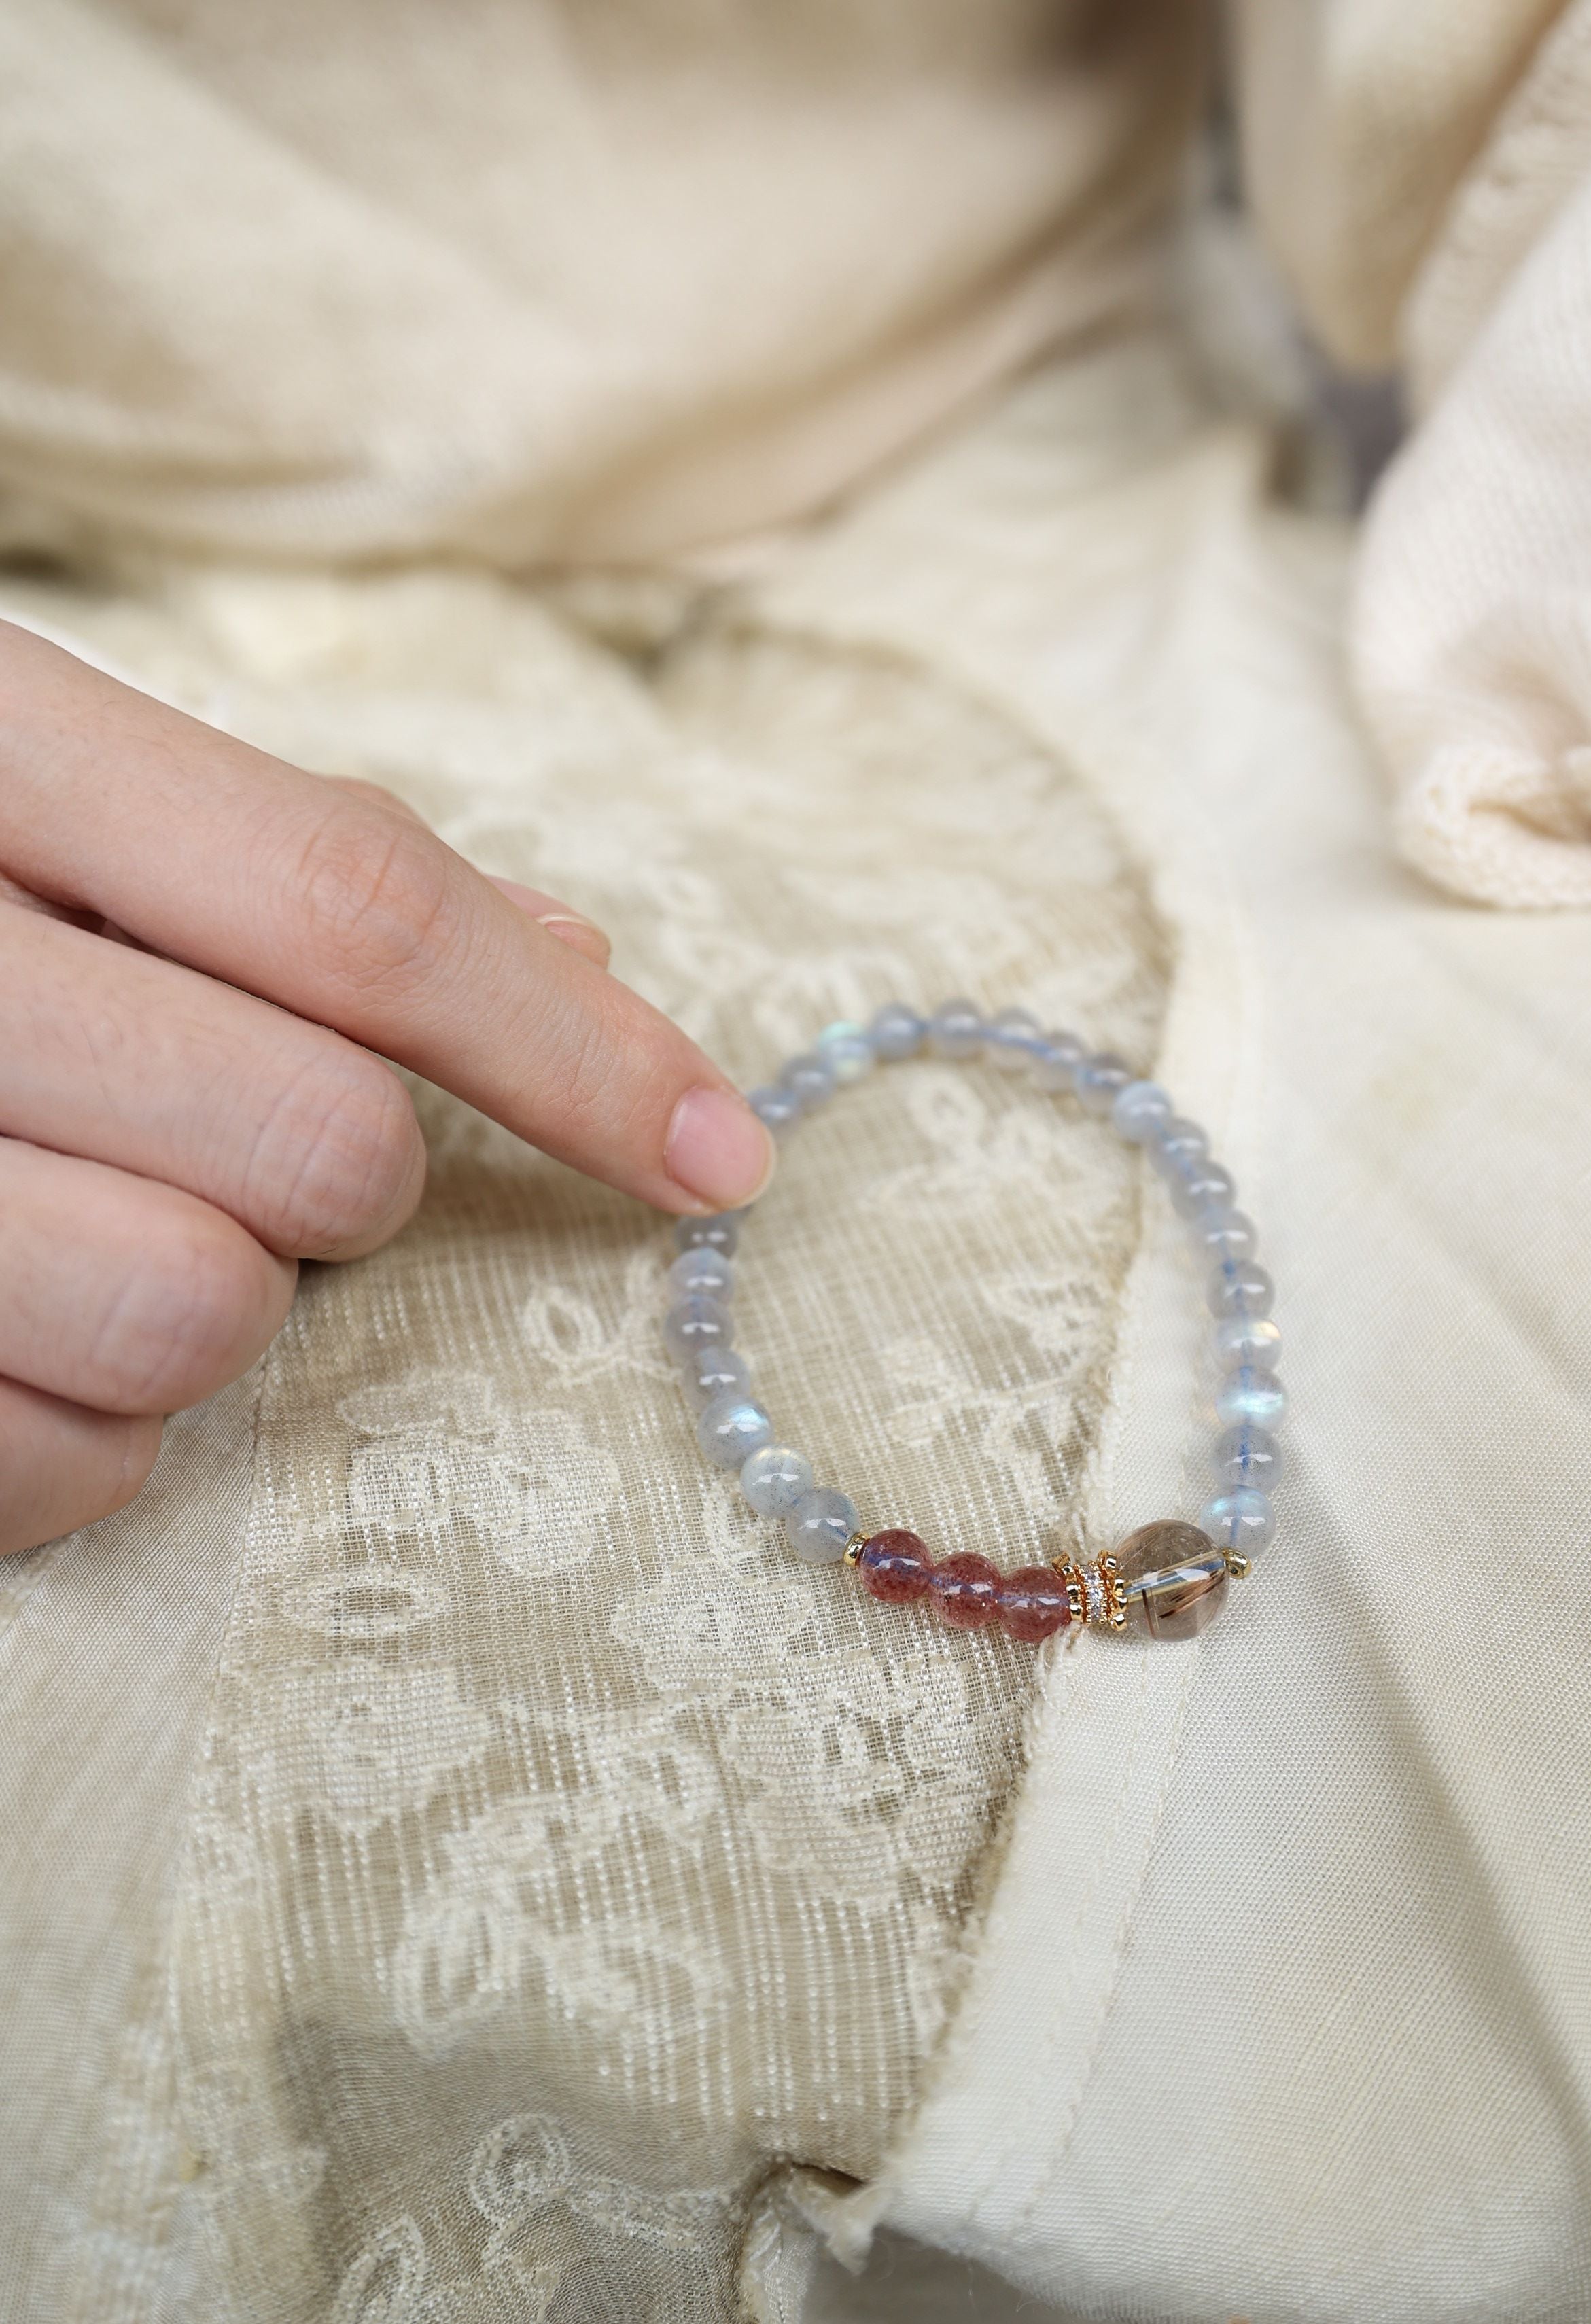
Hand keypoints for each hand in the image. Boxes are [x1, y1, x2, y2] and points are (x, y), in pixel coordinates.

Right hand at [0, 620, 771, 1552]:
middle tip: (230, 1126)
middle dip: (344, 1172)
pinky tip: (17, 1329)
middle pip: (311, 1141)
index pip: (353, 905)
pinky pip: (64, 1469)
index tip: (719, 1153)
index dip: (571, 1048)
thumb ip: (297, 872)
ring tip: (94, 1213)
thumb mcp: (38, 786)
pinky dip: (93, 1433)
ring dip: (213, 1299)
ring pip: (197, 1320)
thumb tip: (594, 974)